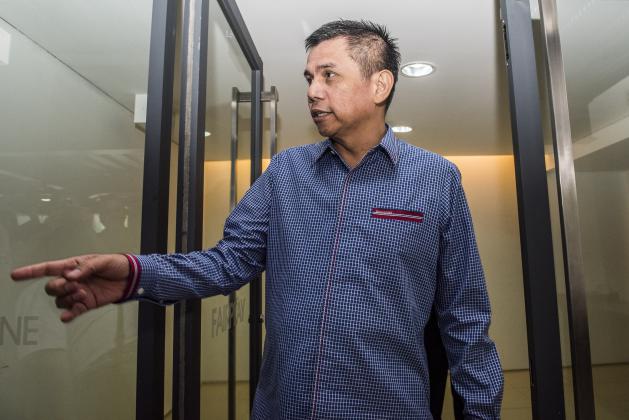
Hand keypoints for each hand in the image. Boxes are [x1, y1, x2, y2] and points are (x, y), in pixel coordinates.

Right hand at [10, 254, 129, 322]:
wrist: (130, 278)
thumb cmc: (115, 265)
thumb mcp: (102, 261)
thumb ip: (86, 268)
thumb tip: (71, 275)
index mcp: (73, 267)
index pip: (48, 269)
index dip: (31, 271)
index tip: (15, 275)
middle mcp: (72, 281)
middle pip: (52, 288)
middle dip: (60, 288)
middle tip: (76, 285)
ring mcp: (78, 293)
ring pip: (61, 301)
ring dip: (69, 298)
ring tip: (84, 293)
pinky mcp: (86, 304)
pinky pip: (72, 312)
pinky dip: (68, 314)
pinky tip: (67, 316)